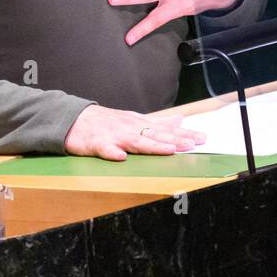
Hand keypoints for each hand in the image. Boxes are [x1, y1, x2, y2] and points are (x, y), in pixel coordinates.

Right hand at [64, 105, 206, 160]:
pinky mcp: (96, 144)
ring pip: (135, 141)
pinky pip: (105, 149)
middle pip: (155, 134)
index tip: (202, 138)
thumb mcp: (135, 119)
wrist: (74, 119)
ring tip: (168, 150)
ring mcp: (113, 135)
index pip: (166, 129)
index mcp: (139, 124)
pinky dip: (112, 153)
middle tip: (193, 144)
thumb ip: (158, 122)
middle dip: (175, 139)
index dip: (184, 134)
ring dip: (152, 145)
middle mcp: (130, 128)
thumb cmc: (106, 122)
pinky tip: (120, 157)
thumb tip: (180, 120)